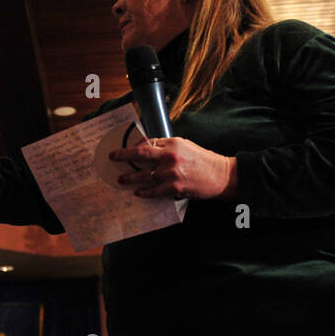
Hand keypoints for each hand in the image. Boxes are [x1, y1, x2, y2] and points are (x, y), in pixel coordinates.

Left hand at [109, 137, 236, 200]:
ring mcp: (171, 173)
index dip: (133, 147)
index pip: (147, 143)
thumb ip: (166, 146)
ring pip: (143, 176)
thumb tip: (147, 147)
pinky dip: (144, 192)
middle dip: (123, 157)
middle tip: (113, 159)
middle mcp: (170, 156)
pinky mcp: (174, 187)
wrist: (221, 176)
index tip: (123, 151)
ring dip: (130, 178)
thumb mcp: (185, 146)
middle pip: (140, 155)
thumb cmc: (203, 160)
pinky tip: (138, 192)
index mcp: (173, 143)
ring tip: (122, 180)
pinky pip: (153, 191)